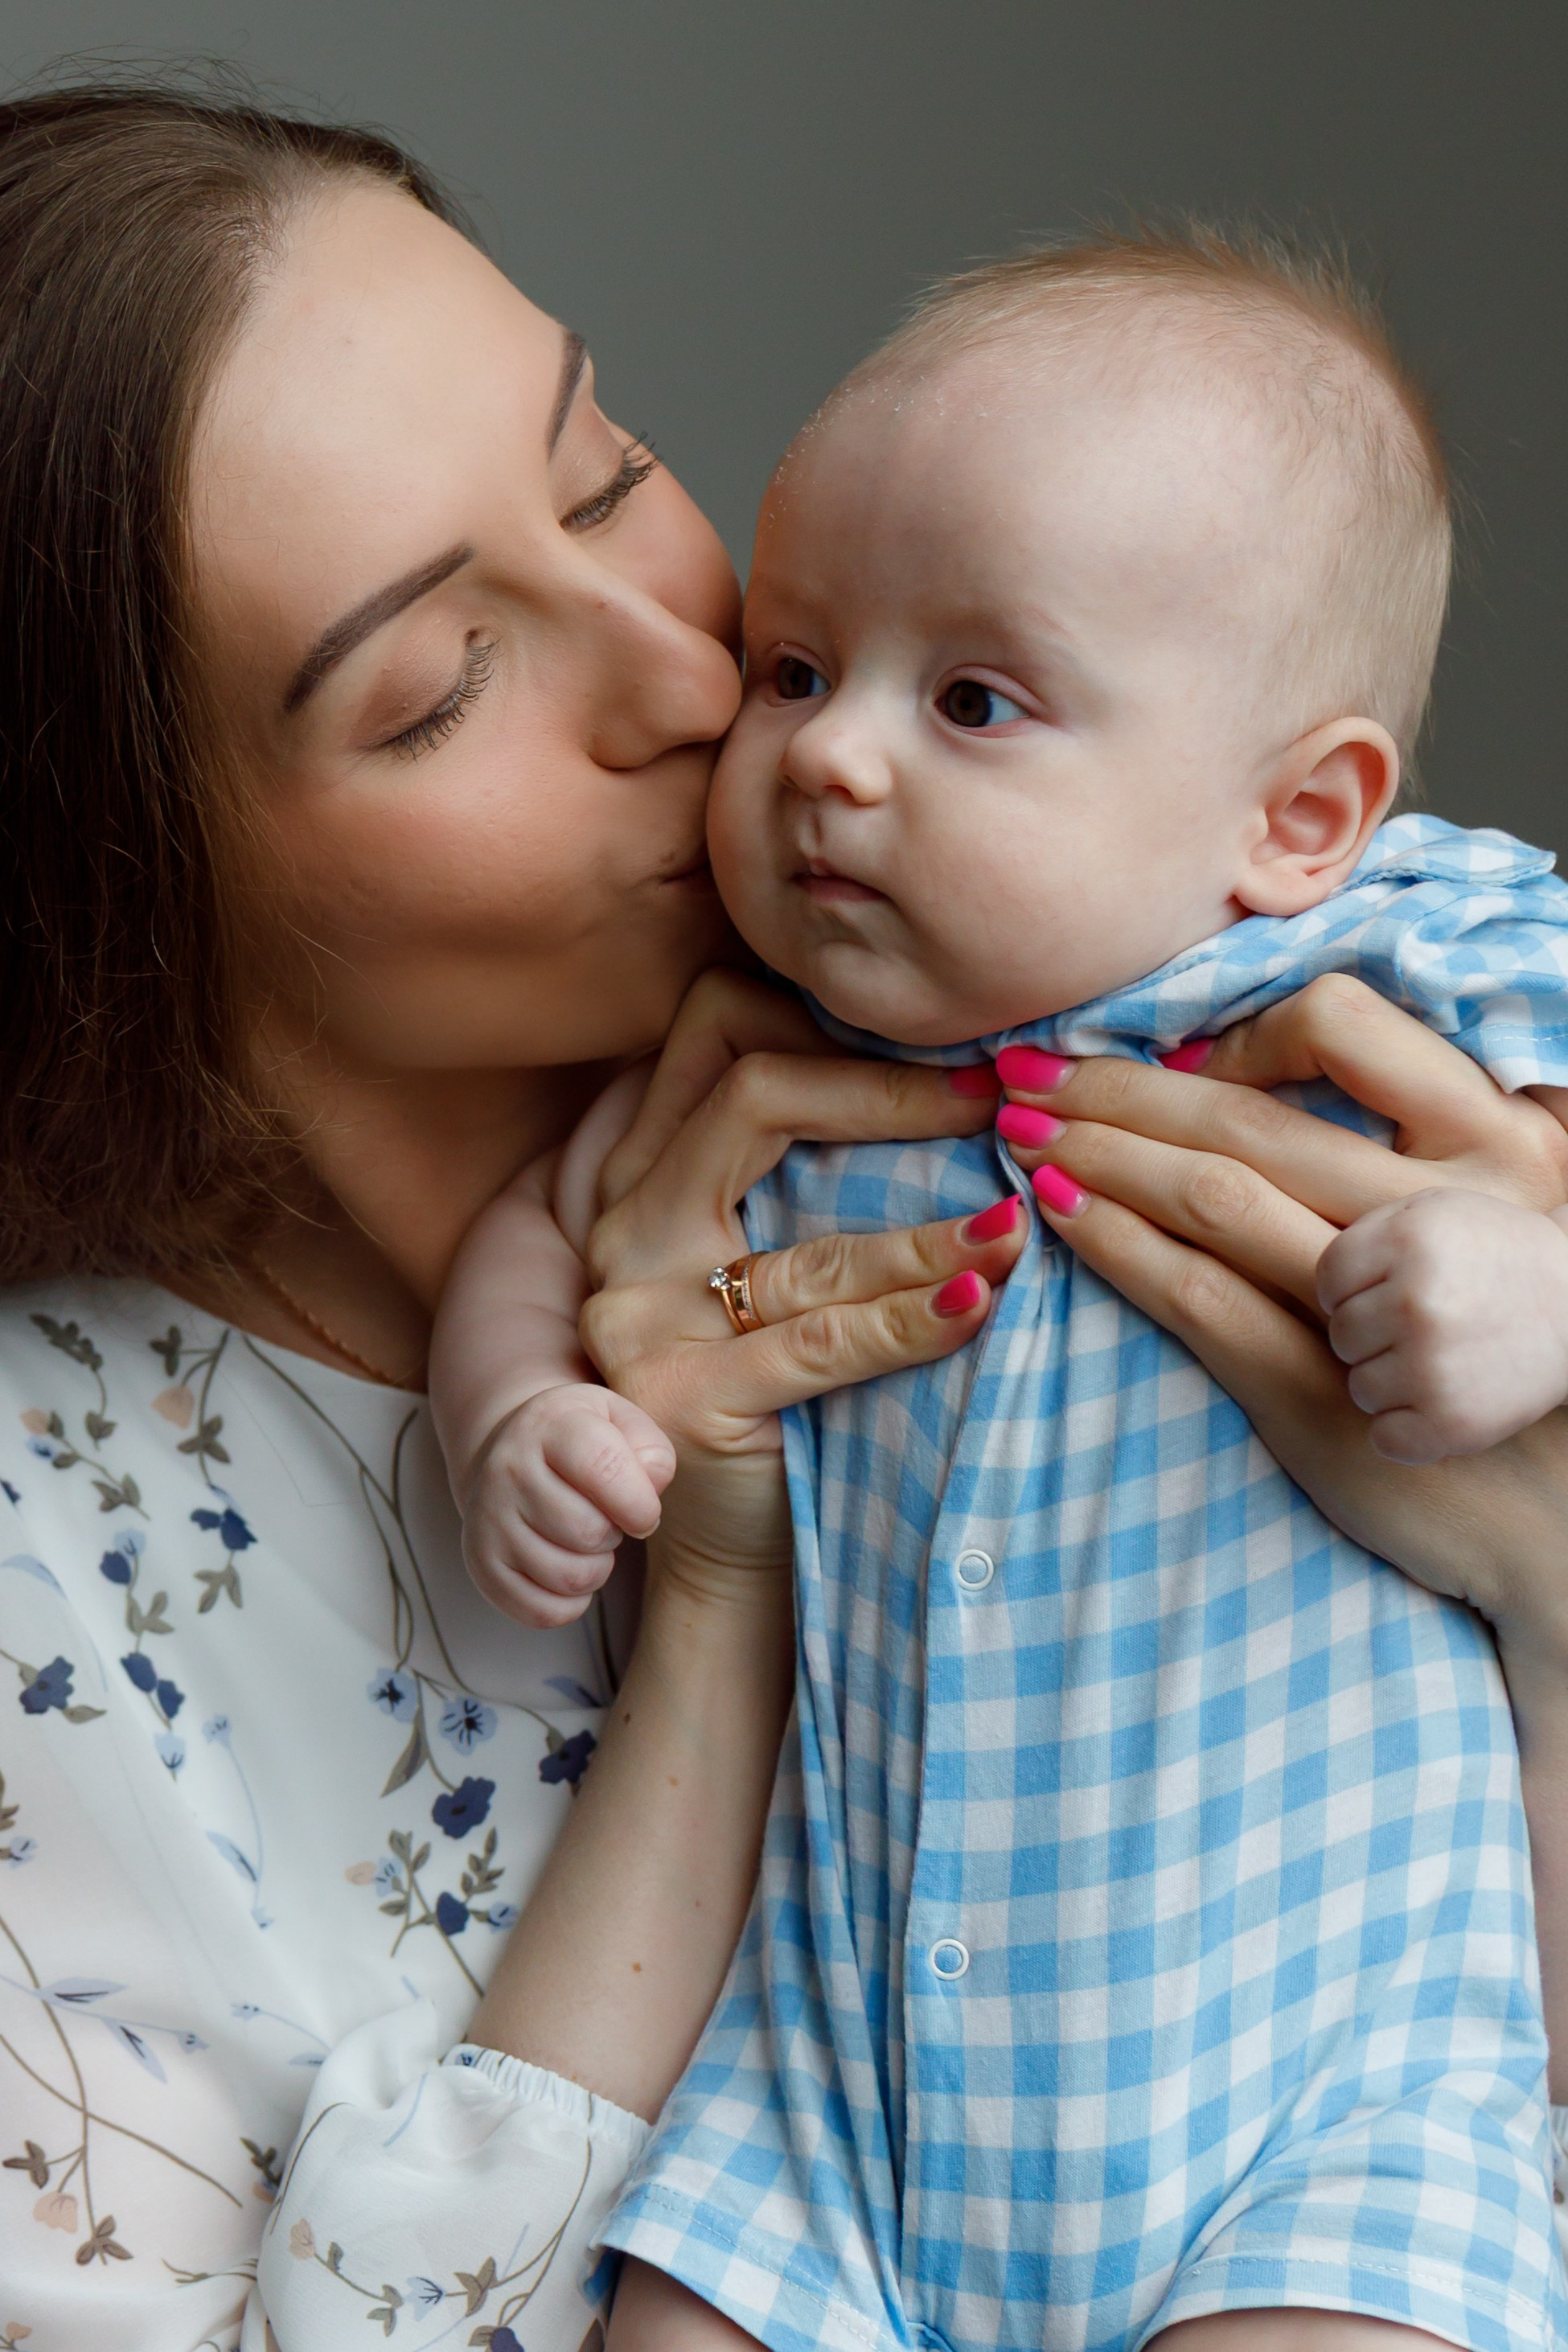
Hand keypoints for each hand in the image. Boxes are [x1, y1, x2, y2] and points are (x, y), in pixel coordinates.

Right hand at [462, 1384, 676, 1629]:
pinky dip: (570, 1603)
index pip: (604, 1469)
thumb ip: (653, 1453)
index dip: (639, 1503)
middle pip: (589, 1532)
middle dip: (614, 1534)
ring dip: (596, 1568)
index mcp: (550, 1425)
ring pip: (569, 1577)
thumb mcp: (623, 1423)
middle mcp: (508, 1468)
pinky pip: (542, 1611)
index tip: (644, 1511)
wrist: (510, 1451)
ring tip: (587, 1541)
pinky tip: (568, 1568)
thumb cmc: (581, 1442)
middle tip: (606, 1518)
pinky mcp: (481, 1564)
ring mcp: (488, 1519)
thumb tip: (649, 1496)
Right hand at [580, 968, 1026, 1591]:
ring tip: (1016, 1229)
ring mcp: (641, 1316)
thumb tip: (962, 1074)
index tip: (952, 1057)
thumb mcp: (784, 1262)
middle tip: (995, 1105)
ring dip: (931, 1237)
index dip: (832, 1024)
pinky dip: (910, 1321)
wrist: (733, 1555)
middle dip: (888, 1092)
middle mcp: (627, 1230)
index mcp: (646, 1173)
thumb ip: (815, 1173)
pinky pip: (819, 1341)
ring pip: (809, 1245)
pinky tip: (976, 1307)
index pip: (714, 1029)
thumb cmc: (786, 1393)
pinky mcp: (681, 1397)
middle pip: (751, 1096)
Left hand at [992, 974, 1567, 1638]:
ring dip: (1103, 1154)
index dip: (1233, 1030)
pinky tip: (1064, 1212)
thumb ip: (1417, 1142)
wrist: (1547, 1499)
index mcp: (1485, 1137)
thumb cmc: (1510, 1338)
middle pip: (1248, 1123)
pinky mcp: (1326, 1387)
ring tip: (1022, 1129)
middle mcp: (1432, 1209)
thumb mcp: (1495, 1214)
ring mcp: (1380, 1302)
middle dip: (1123, 1087)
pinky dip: (1121, 1245)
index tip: (1166, 1049)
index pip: (1341, 1027)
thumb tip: (1277, 1081)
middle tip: (1033, 1065)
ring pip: (1214, 1199)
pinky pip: (1202, 1297)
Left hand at [1318, 1189, 1567, 1464]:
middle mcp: (1416, 1302)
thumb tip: (1293, 1277)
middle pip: (1341, 1335)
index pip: (1328, 1281)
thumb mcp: (1433, 1211)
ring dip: (1391, 1380)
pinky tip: (1441, 1401)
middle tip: (1427, 1327)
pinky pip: (1386, 1438)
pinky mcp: (1453, 1423)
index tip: (1392, 1293)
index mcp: (1407, 1241)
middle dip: (1373, 1334)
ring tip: (1443, 1359)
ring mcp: (1433, 1367)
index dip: (1355, 1290)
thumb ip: (1364, 1232)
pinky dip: (1408, 1429)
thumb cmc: (1495, 1255)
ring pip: (1359, 1387)